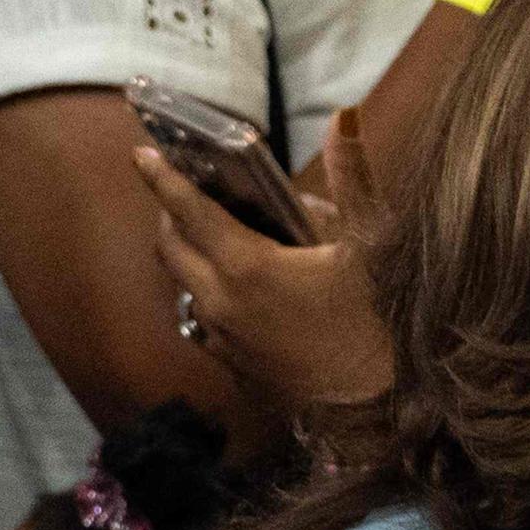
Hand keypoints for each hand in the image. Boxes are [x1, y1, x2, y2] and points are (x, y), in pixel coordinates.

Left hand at [137, 122, 391, 415]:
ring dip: (190, 260)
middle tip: (186, 193)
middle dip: (169, 215)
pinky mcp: (237, 371)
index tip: (141, 153)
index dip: (162, 176)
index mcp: (248, 266)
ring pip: (185, 288)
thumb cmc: (384, 323)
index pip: (188, 209)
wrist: (388, 411)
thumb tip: (345, 118)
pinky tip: (243, 296)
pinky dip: (211, 299)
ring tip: (219, 243)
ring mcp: (226, 342)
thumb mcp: (374, 245)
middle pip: (170, 247)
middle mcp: (223, 304)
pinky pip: (206, 325)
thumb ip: (353, 179)